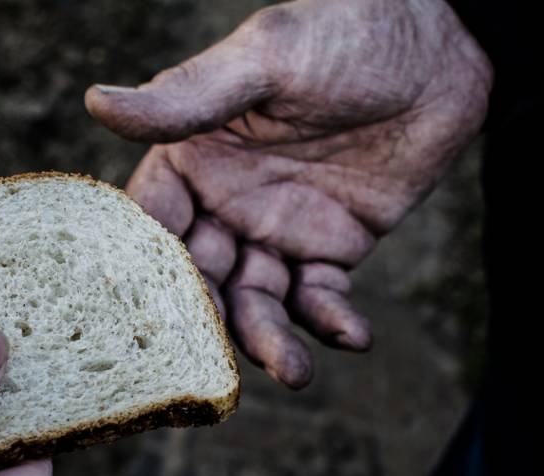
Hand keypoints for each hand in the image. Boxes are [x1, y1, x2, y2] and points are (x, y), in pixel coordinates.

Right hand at [86, 0, 490, 387]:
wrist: (445, 46)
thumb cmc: (346, 32)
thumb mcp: (266, 58)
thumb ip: (188, 98)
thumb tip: (97, 104)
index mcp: (195, 157)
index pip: (153, 223)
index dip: (146, 267)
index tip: (144, 313)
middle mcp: (226, 200)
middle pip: (200, 278)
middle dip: (208, 321)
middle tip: (217, 364)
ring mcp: (278, 228)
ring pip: (257, 301)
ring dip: (270, 340)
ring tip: (296, 373)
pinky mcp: (333, 247)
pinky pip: (321, 298)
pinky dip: (332, 322)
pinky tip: (354, 335)